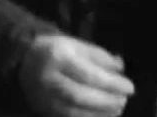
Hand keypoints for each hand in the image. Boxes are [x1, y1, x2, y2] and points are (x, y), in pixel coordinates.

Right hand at [19, 34, 134, 116]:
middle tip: (124, 101)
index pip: (88, 74)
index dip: (111, 84)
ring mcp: (43, 97)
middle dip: (105, 101)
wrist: (27, 60)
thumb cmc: (60, 51)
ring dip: (99, 113)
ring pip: (72, 111)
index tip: (130, 88)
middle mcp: (49, 79)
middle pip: (79, 95)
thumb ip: (101, 58)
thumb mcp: (81, 46)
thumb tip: (121, 71)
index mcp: (60, 58)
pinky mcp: (43, 110)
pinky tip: (103, 116)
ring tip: (117, 110)